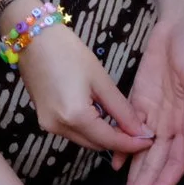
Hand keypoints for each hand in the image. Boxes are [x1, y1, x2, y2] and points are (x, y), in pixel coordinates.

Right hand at [17, 24, 151, 156]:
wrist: (33, 39)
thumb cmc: (69, 52)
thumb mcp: (101, 80)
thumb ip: (121, 109)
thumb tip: (140, 131)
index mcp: (76, 117)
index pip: (109, 140)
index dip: (131, 144)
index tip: (150, 141)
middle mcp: (59, 128)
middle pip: (96, 145)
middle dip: (118, 142)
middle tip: (139, 132)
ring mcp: (48, 126)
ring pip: (84, 141)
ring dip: (103, 136)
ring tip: (122, 124)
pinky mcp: (44, 120)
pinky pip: (72, 132)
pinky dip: (88, 129)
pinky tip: (99, 116)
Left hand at [118, 0, 183, 184]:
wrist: (182, 22)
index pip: (175, 161)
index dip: (163, 183)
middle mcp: (173, 123)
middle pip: (156, 165)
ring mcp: (156, 115)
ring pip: (143, 154)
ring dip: (134, 179)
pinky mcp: (141, 103)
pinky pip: (130, 132)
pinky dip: (122, 150)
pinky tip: (113, 165)